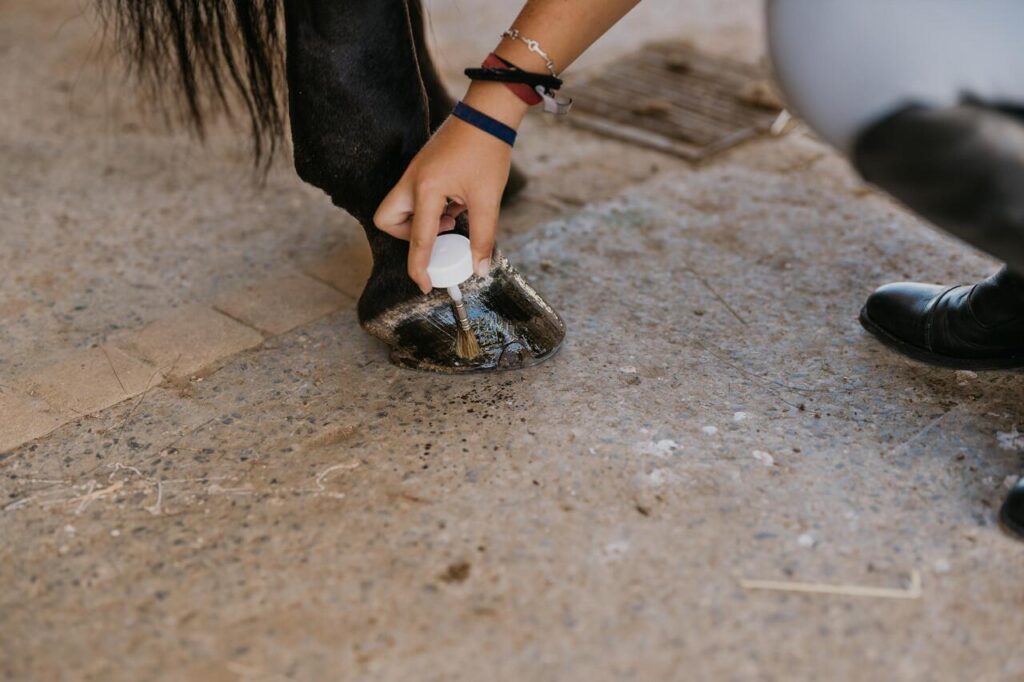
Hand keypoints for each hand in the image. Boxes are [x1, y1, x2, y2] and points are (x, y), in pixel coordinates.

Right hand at [374, 84, 526, 292]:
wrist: (488, 113)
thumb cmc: (488, 151)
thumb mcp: (487, 200)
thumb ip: (483, 238)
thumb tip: (479, 270)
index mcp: (426, 189)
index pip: (417, 240)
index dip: (420, 268)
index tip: (425, 286)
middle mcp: (411, 181)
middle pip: (387, 220)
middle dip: (406, 236)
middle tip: (438, 234)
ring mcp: (413, 172)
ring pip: (398, 208)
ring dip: (421, 221)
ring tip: (453, 215)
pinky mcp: (420, 168)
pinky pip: (413, 197)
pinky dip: (430, 207)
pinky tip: (456, 201)